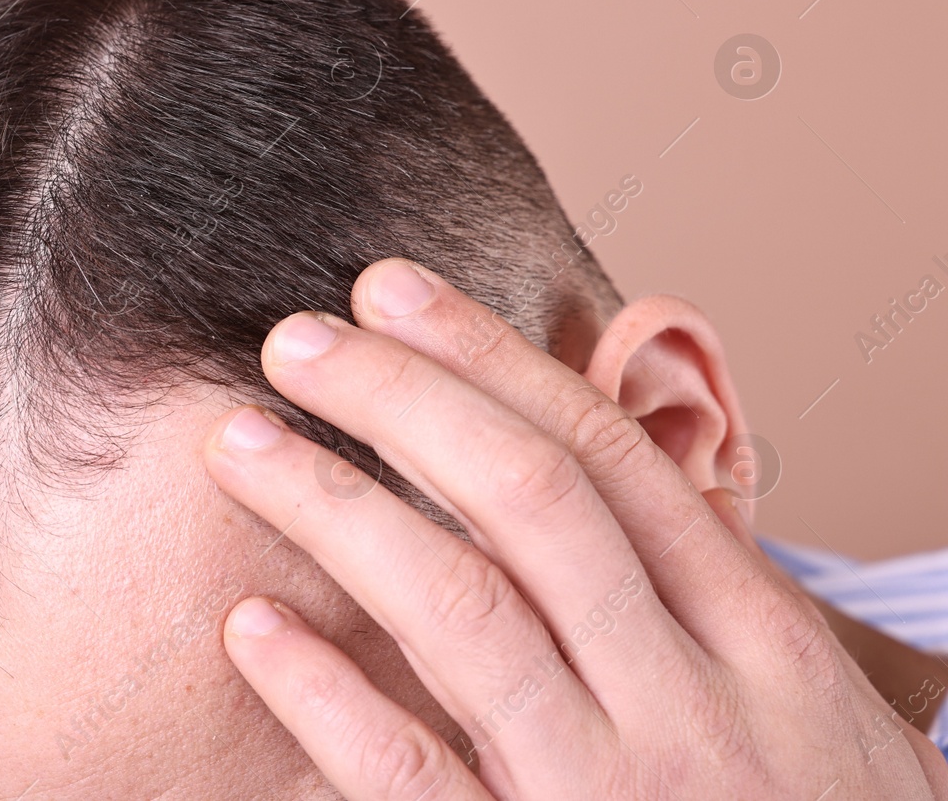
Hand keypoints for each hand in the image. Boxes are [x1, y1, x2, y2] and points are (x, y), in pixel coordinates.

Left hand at [204, 259, 947, 799]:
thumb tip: (589, 460)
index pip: (609, 458)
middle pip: (528, 500)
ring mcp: (609, 793)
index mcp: (761, 641)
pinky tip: (252, 625)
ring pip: (460, 611)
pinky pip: (412, 776)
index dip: (487, 359)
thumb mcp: (803, 705)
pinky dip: (326, 696)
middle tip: (294, 339)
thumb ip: (701, 592)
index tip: (389, 293)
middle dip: (402, 399)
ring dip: (335, 508)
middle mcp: (689, 701)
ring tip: (239, 443)